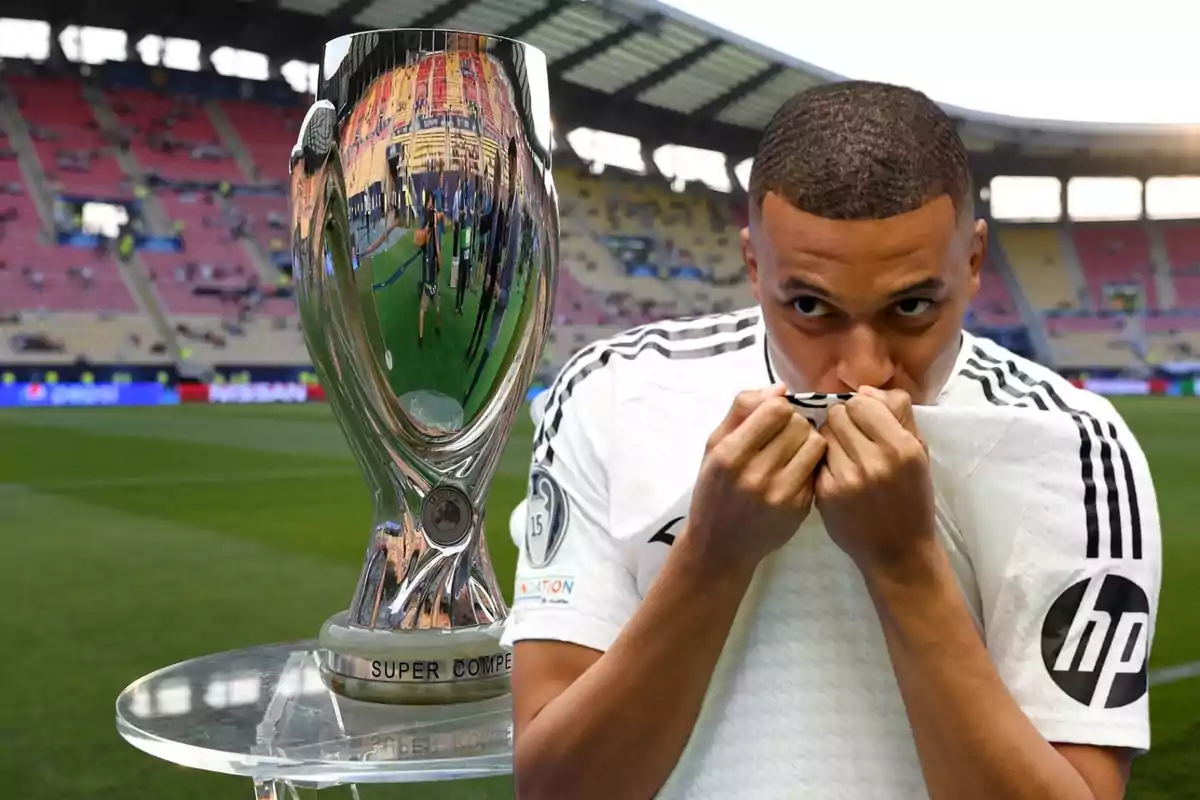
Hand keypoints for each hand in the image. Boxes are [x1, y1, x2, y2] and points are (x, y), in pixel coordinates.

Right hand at [685, 385, 826, 574]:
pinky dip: (809, 464)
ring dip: (806, 441)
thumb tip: (780, 389)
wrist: (720, 546)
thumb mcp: (713, 447)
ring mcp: (781, 494)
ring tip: (791, 450)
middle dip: (794, 423)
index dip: (778, 407)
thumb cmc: (714, 490)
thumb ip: (741, 411)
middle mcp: (755, 475)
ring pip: (815, 444)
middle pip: (799, 424)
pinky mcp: (800, 509)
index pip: (776, 410)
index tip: (771, 418)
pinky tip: (794, 471)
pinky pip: (818, 469)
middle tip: (782, 435)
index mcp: (730, 455)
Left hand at [815, 387, 936, 581]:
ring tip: (844, 456)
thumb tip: (863, 389)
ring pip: (822, 434)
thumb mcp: (919, 452)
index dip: (860, 409)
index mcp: (901, 447)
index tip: (865, 422)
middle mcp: (874, 461)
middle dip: (842, 422)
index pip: (861, 402)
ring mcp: (846, 479)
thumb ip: (897, 414)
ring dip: (830, 440)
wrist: (899, 551)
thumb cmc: (912, 498)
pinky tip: (836, 474)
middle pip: (836, 414)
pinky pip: (815, 459)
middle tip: (852, 439)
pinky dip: (823, 462)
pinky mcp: (825, 494)